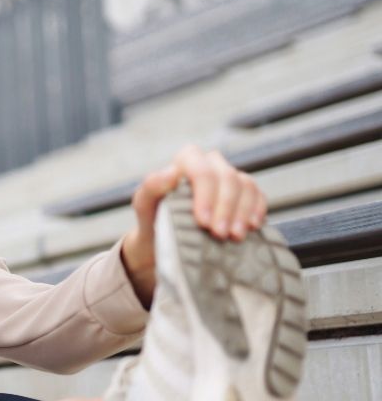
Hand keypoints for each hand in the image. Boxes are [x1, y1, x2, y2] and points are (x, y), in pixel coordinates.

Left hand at [121, 144, 268, 295]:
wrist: (164, 240)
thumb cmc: (152, 218)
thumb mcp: (143, 204)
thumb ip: (152, 185)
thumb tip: (172, 172)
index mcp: (186, 160)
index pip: (203, 171)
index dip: (207, 195)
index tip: (203, 222)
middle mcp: (210, 163)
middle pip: (228, 178)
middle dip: (226, 208)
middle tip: (220, 234)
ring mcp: (229, 177)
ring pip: (246, 186)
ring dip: (243, 212)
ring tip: (235, 236)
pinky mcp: (244, 193)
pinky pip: (258, 195)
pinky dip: (257, 210)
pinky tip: (252, 227)